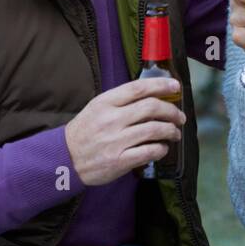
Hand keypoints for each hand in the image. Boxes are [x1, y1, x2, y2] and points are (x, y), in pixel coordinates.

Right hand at [64, 77, 184, 185]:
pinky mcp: (120, 161)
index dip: (161, 85)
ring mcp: (115, 141)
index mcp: (105, 102)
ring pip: (154, 129)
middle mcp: (111, 120)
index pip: (138, 88)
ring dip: (171, 130)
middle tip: (179, 116)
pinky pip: (149, 151)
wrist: (65, 158)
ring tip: (174, 133)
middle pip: (151, 107)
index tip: (176, 87)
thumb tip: (152, 95)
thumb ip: (121, 101)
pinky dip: (161, 148)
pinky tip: (162, 148)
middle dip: (172, 111)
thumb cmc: (85, 131)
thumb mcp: (97, 108)